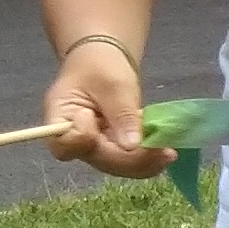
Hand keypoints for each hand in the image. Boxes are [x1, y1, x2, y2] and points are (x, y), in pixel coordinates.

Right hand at [41, 39, 166, 178]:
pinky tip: (165, 153)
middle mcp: (73, 139)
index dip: (85, 140)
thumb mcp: (114, 84)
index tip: (97, 119)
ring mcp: (92, 146)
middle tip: (164, 151)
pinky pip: (126, 162)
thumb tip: (131, 146)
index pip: (65, 144)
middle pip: (96, 159)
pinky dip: (146, 160)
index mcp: (60, 117)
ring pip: (114, 166)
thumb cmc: (100, 65)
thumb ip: (121, 114)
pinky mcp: (110, 148)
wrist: (102, 62)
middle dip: (130, 158)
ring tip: (169, 153)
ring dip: (143, 163)